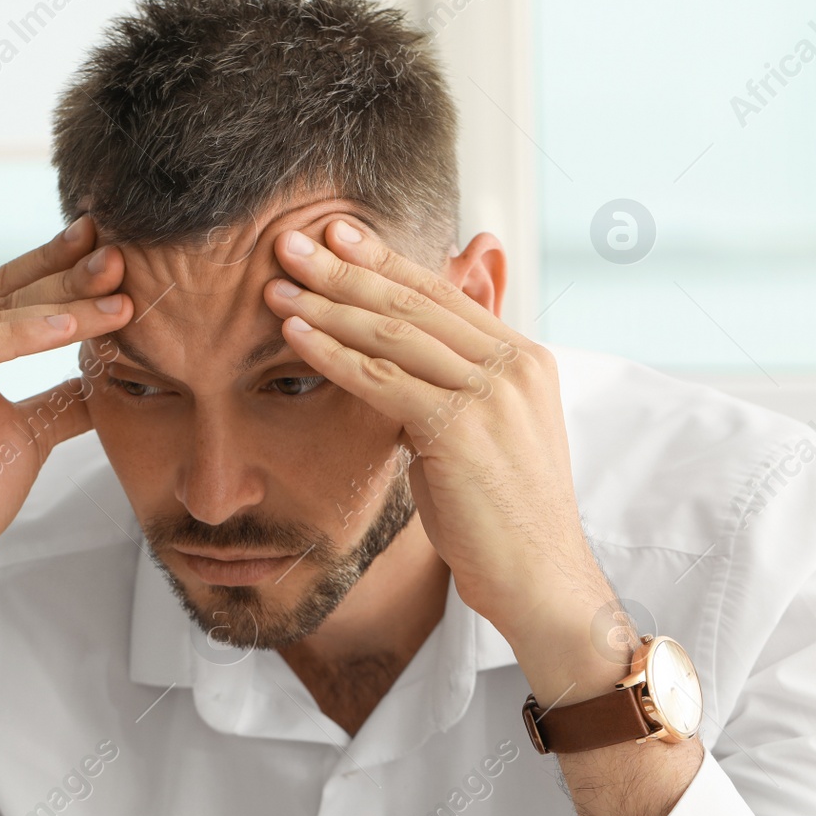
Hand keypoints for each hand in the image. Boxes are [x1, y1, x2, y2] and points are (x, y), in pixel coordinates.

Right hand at [0, 215, 132, 612]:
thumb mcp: (28, 435)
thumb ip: (60, 399)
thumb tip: (105, 375)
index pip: (5, 292)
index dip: (57, 266)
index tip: (111, 246)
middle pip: (3, 296)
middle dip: (68, 274)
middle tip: (122, 255)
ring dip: (59, 301)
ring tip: (115, 293)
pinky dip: (21, 335)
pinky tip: (70, 325)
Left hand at [261, 219, 612, 664]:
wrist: (538, 580)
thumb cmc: (498, 515)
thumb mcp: (477, 434)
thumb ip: (447, 385)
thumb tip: (396, 355)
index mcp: (523, 358)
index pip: (442, 293)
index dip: (385, 260)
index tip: (338, 235)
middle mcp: (514, 364)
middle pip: (414, 301)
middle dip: (344, 269)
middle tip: (290, 241)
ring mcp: (492, 392)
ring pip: (394, 333)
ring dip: (327, 305)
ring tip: (277, 286)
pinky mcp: (461, 426)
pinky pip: (382, 378)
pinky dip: (332, 354)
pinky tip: (293, 336)